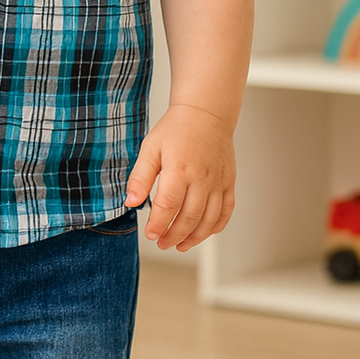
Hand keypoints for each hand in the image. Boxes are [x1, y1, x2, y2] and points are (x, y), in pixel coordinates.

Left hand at [125, 103, 235, 251]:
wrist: (206, 113)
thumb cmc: (176, 129)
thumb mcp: (150, 148)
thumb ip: (140, 177)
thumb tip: (130, 202)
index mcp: (179, 168)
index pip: (168, 205)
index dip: (159, 224)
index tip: (150, 235)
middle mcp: (202, 177)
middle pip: (190, 217)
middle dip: (174, 236)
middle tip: (162, 243)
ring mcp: (218, 181)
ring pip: (209, 219)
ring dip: (194, 237)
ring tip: (180, 245)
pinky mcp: (229, 182)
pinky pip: (226, 211)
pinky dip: (215, 227)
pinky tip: (202, 233)